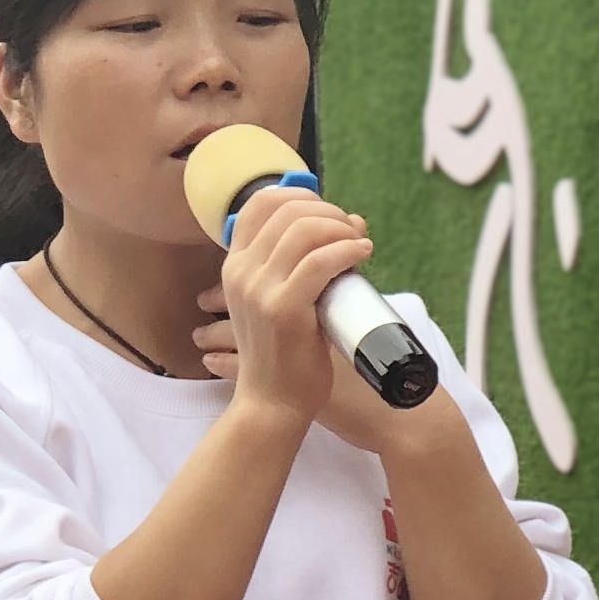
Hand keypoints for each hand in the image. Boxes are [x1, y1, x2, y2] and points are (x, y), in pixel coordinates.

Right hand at [201, 186, 413, 453]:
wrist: (273, 403)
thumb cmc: (285, 354)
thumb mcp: (284, 301)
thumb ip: (306, 264)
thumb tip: (352, 223)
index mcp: (235, 266)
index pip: (259, 204)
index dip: (298, 196)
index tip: (327, 212)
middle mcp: (241, 272)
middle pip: (286, 211)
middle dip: (327, 212)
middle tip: (351, 230)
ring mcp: (259, 289)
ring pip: (304, 231)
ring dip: (340, 228)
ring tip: (360, 243)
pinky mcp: (283, 309)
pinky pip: (320, 262)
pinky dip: (347, 250)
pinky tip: (363, 254)